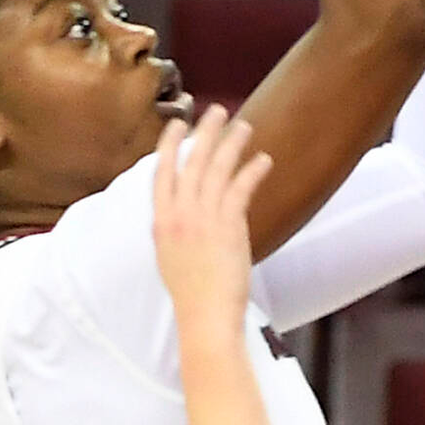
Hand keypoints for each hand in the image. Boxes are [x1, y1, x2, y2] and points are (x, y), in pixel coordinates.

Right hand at [151, 107, 269, 342]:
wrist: (205, 314)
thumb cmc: (191, 294)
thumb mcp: (170, 256)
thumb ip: (175, 229)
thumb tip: (183, 214)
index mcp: (161, 222)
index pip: (162, 173)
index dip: (168, 145)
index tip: (177, 125)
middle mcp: (180, 214)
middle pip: (191, 161)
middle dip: (204, 132)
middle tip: (216, 110)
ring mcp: (204, 217)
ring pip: (218, 168)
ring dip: (232, 143)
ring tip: (244, 125)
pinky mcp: (228, 224)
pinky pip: (242, 188)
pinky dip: (253, 170)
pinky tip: (264, 159)